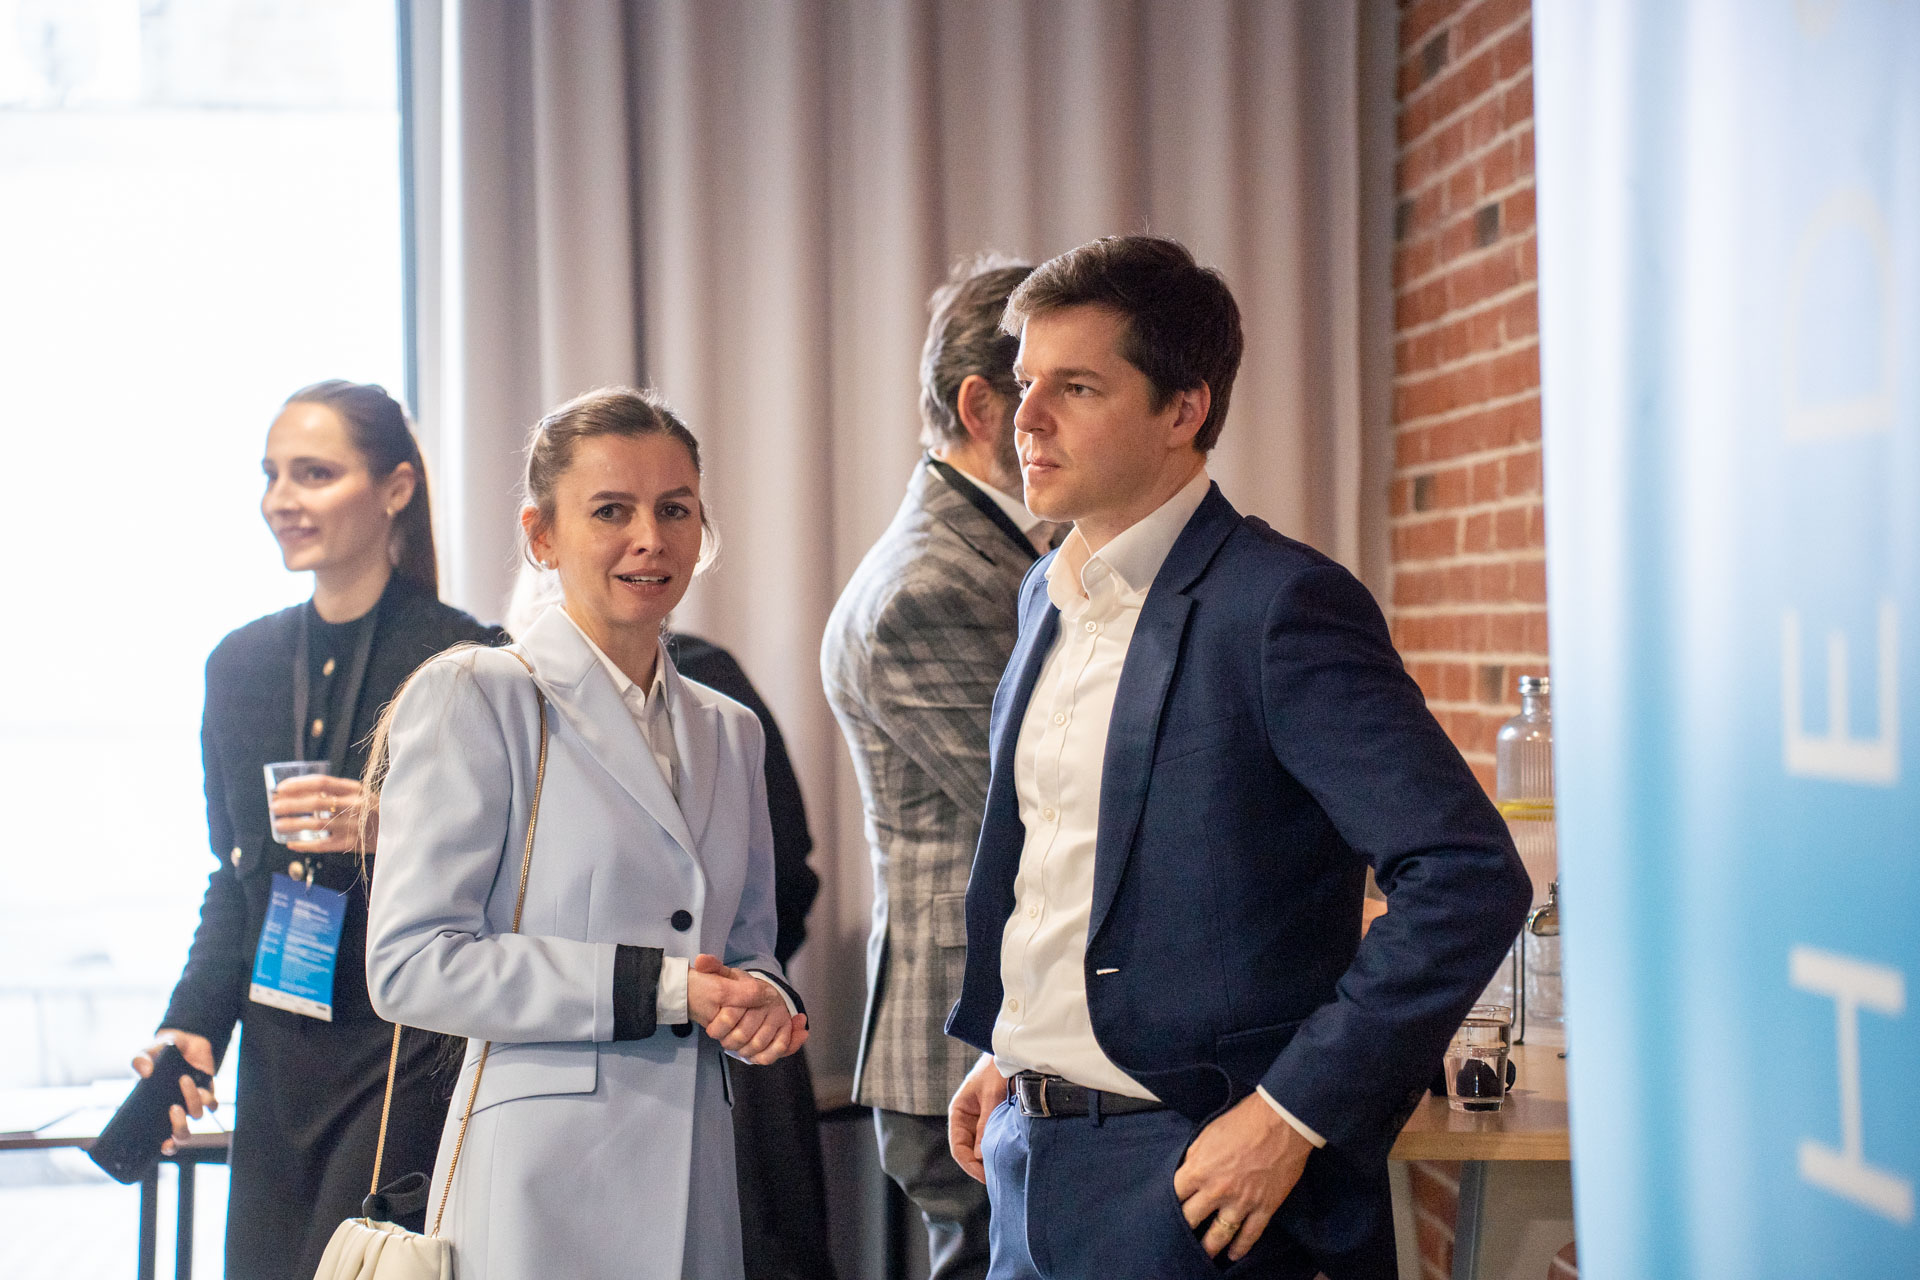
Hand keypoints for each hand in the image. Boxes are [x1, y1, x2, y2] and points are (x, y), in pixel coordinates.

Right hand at [131, 1030, 216, 1155]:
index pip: (162, 1139)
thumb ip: (140, 1059)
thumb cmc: (161, 1052)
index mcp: (158, 1111)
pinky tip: (201, 1085)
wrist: (184, 1041)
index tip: (165, 1145)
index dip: (166, 1148)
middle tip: (173, 1108)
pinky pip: (212, 1104)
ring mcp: (192, 1103)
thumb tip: (144, 1071)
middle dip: (179, 1126)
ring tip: (184, 1080)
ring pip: (197, 1116)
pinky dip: (208, 1098)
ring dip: (192, 1100)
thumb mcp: (147, 1052)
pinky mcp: (207, 1092)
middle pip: (182, 1135)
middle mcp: (176, 1112)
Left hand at [272, 774, 375, 854]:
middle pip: (315, 802)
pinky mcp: (352, 844)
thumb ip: (339, 793)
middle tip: (274, 807)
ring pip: (316, 824)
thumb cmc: (376, 811)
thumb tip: (302, 794)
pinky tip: (292, 843)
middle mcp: (354, 805)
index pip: (321, 783)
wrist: (402, 830)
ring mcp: (353, 826)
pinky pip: (322, 845)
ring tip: (277, 825)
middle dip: (290, 804)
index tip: (281, 788)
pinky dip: (305, 844)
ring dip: (293, 824)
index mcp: (355, 789)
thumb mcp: (363, 794)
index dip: (298, 784)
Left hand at [687, 954, 807, 1063]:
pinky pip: (776, 1051)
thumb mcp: (726, 975)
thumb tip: (701, 960)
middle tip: (723, 1040)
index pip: (731, 1015)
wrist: (763, 994)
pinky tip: (752, 1055)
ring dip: (742, 1050)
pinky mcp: (786, 1031)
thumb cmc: (740, 987)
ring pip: (757, 1045)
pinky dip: (761, 1056)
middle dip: (728, 1041)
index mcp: (754, 988)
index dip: (719, 1027)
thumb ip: (713, 967)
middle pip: (742, 1034)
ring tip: (736, 1046)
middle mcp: (770, 1002)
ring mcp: (780, 1017)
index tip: (711, 1029)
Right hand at [947, 1052, 1006, 1183]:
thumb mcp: (991, 1095)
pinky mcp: (993, 1119)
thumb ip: (985, 1124)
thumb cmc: (996, 1069)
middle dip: (980, 1165)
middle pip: (968, 1150)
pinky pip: (991, 1139)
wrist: (1010, 1052)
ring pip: (980, 1147)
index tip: (984, 1176)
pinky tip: (1007, 1157)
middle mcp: (966, 1118)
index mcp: (958, 1112)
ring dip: (989, 1158)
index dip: (969, 1164)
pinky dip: (996, 1149)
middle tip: (996, 1179)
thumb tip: (979, 1155)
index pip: (958, 1147)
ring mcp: (980, 1119)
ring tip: (1003, 1171)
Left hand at [1173, 1092, 1313, 1262]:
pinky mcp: (1264, 1208)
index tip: (1168, 1209)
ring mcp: (1241, 1202)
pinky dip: (1240, 1248)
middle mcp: (1216, 1191)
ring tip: (1203, 1256)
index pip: (1174, 1195)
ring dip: (1209, 1248)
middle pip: (1190, 1219)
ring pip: (1218, 1235)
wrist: (1282, 1122)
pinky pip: (1250, 1235)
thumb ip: (1194, 1156)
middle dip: (1183, 1228)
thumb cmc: (1244, 1121)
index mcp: (1199, 1170)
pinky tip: (1233, 1254)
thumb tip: (1187, 1170)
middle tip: (1179, 1237)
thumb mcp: (1208, 1133)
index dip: (1169, 1202)